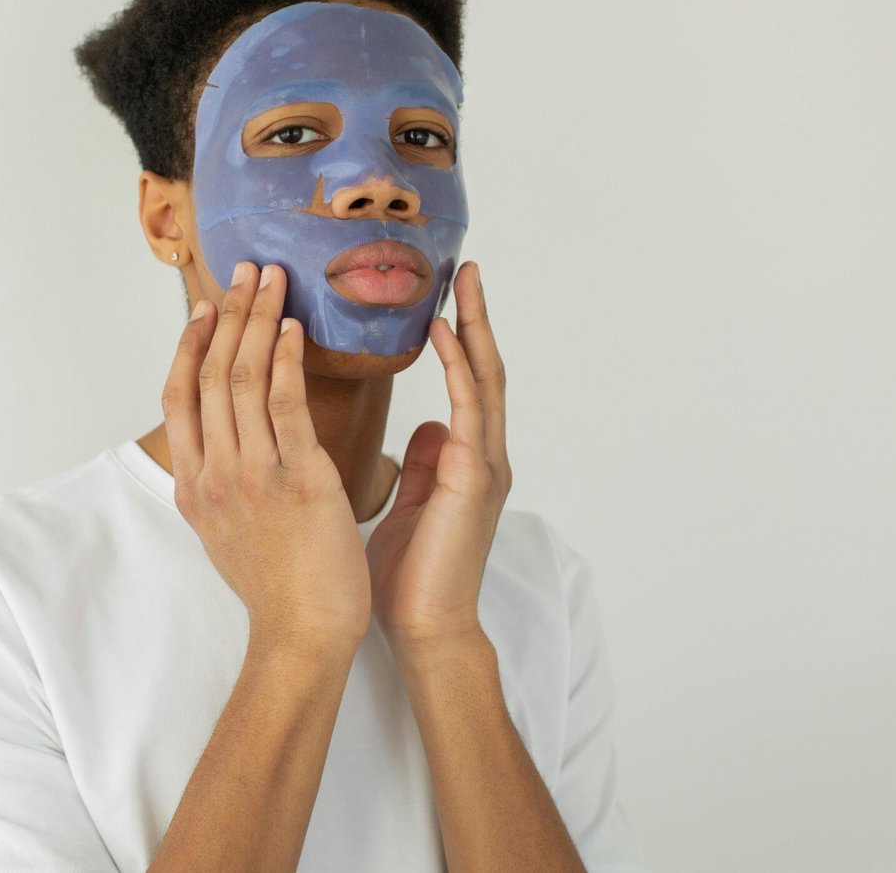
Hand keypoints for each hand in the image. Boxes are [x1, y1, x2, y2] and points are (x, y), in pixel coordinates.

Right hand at [162, 260, 371, 651]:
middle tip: (243, 270)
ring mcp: (253, 475)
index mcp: (195, 486)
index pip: (179, 397)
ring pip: (245, 379)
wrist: (302, 634)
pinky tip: (293, 329)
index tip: (203, 307)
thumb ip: (221, 483)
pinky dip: (287, 361)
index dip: (189, 345)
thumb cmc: (277, 587)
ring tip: (271, 280)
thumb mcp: (225, 531)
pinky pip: (287, 406)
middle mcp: (215, 474)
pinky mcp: (298, 480)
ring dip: (257, 320)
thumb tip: (225, 447)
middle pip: (210, 375)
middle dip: (226, 315)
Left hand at [366, 261, 511, 651]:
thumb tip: (426, 426)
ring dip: (474, 327)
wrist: (423, 629)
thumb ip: (426, 463)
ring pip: (486, 379)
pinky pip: (469, 410)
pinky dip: (460, 367)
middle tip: (464, 266)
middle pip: (484, 368)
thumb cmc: (409, 575)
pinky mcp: (474, 480)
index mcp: (465, 459)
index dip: (460, 335)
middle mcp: (482, 455)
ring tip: (462, 281)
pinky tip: (444, 332)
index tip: (444, 292)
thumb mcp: (411, 504)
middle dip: (475, 316)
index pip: (467, 381)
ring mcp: (484, 466)